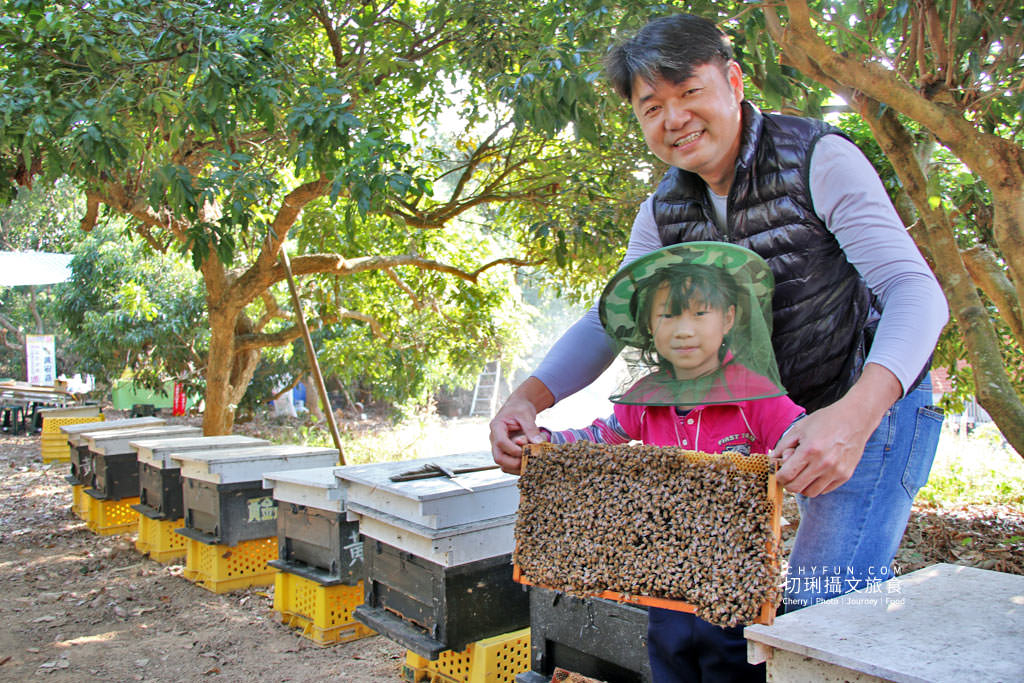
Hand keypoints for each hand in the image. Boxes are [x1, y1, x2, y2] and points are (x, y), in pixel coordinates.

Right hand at [489, 377, 553, 474]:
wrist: (518, 407)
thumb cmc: (520, 408)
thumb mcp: (526, 415)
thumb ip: (531, 429)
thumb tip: (538, 443)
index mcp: (497, 426)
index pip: (501, 442)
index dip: (513, 450)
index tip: (526, 451)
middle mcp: (495, 438)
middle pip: (498, 457)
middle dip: (514, 463)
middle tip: (528, 461)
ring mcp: (499, 446)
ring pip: (503, 464)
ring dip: (516, 468)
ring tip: (531, 464)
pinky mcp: (505, 451)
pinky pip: (508, 464)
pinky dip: (518, 467)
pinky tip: (529, 464)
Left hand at [773, 364, 900, 496]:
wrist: (855, 419)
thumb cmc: (825, 421)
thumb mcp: (799, 428)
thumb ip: (783, 446)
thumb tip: (772, 461)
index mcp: (809, 450)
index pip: (786, 476)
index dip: (779, 476)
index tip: (780, 471)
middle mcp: (823, 464)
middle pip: (796, 488)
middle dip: (788, 482)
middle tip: (790, 473)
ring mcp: (836, 471)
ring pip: (810, 493)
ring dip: (802, 486)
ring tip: (803, 473)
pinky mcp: (845, 475)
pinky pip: (825, 490)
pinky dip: (816, 485)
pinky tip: (816, 472)